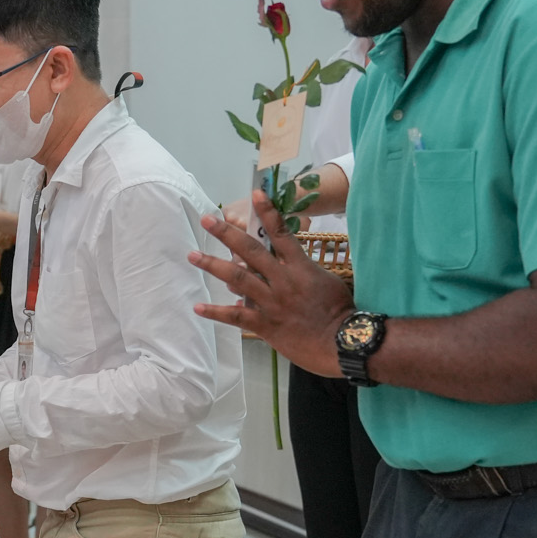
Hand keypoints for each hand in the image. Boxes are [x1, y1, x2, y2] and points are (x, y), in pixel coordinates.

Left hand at [190, 191, 353, 377]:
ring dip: (213, 265)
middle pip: (250, 251)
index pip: (281, 233)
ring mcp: (271, 302)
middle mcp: (282, 280)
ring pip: (237, 278)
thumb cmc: (340, 311)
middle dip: (226, 233)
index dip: (267, 212)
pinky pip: (236, 316)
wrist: (342, 343)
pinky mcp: (265, 324)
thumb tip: (279, 266)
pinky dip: (216, 311)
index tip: (255, 194)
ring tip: (193, 255)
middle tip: (207, 220)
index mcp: (300, 266)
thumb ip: (302, 271)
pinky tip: (198, 306)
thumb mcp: (326, 281)